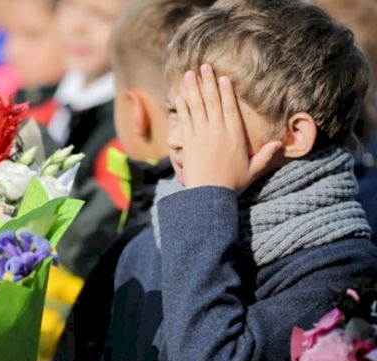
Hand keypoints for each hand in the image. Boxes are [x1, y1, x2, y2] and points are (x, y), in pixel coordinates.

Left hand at [175, 64, 281, 193]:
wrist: (209, 195)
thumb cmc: (232, 184)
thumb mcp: (253, 170)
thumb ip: (266, 155)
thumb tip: (281, 144)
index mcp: (235, 136)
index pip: (230, 108)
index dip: (226, 92)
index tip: (222, 77)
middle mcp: (218, 131)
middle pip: (212, 101)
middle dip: (208, 82)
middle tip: (203, 66)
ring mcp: (202, 135)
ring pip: (197, 107)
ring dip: (193, 89)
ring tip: (189, 74)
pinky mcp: (188, 142)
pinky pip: (185, 120)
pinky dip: (182, 107)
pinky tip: (179, 96)